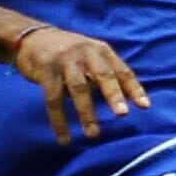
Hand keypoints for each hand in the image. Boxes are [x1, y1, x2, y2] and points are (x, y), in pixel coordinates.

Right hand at [11, 24, 148, 142]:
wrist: (31, 37)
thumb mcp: (89, 55)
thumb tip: (123, 101)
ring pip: (79, 88)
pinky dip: (59, 121)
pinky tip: (64, 138)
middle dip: (113, 95)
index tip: (144, 106)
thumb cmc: (67, 52)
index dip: (133, 88)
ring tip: (94, 134)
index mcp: (100, 50)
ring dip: (87, 112)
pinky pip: (53, 100)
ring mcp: (65, 61)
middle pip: (103, 74)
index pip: (121, 70)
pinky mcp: (46, 72)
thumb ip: (104, 73)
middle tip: (122, 114)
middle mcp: (85, 53)